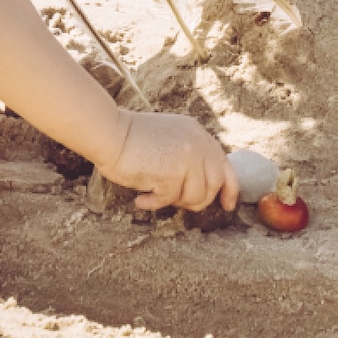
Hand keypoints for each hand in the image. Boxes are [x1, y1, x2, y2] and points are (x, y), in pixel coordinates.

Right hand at [98, 110, 238, 212]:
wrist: (108, 132)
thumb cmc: (131, 138)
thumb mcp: (170, 138)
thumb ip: (189, 155)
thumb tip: (201, 188)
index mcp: (198, 134)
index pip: (225, 165)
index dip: (229, 188)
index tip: (227, 204)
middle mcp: (197, 144)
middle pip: (214, 184)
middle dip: (198, 200)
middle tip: (177, 202)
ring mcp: (186, 158)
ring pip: (195, 196)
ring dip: (174, 201)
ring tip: (155, 195)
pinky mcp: (171, 173)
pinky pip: (169, 200)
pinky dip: (153, 203)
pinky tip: (141, 198)